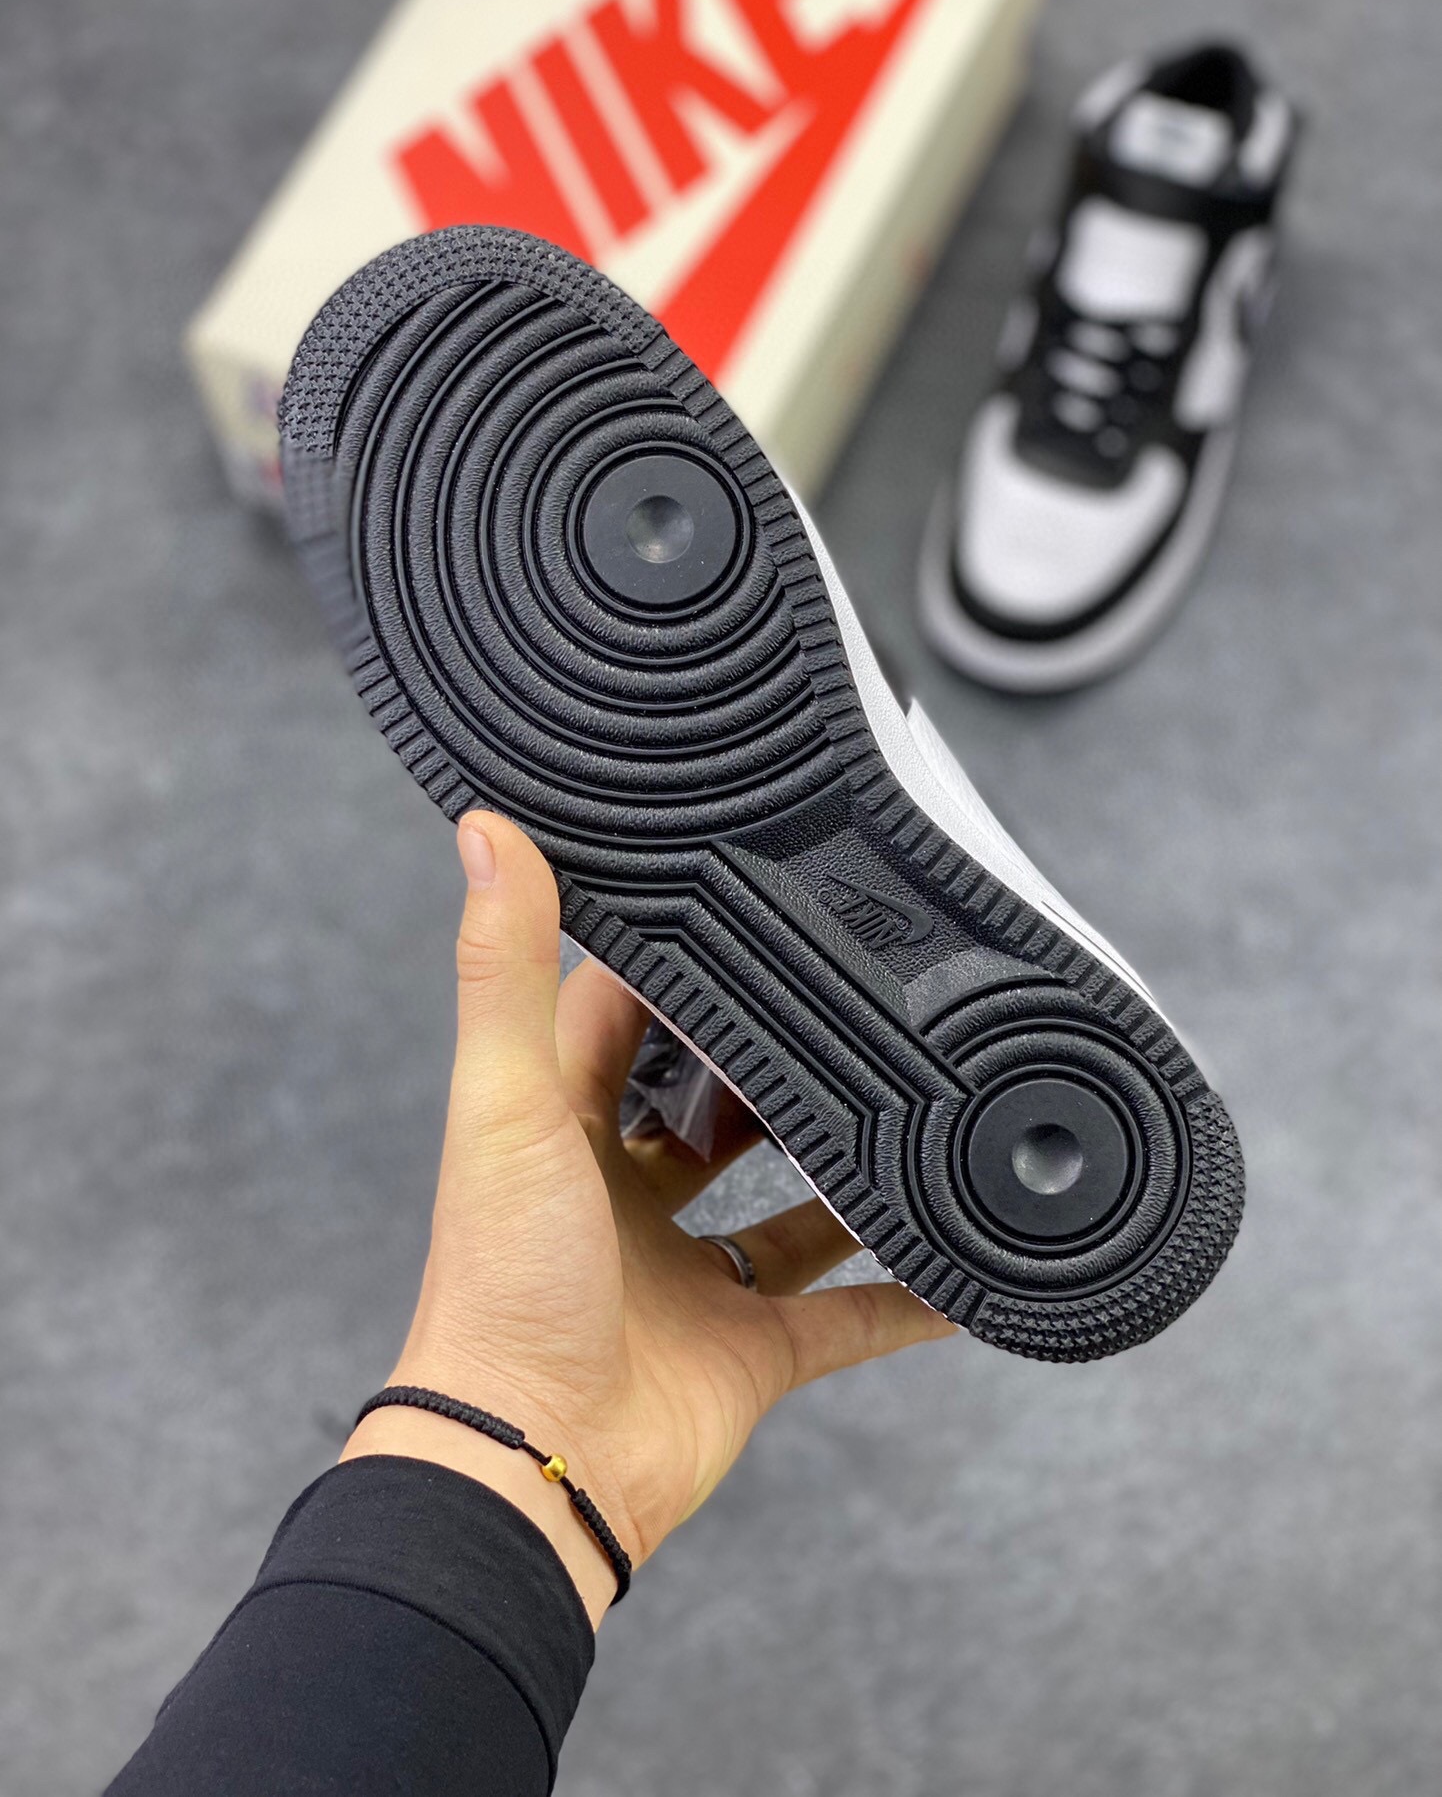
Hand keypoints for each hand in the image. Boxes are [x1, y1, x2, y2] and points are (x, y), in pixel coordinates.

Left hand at [343, 813, 953, 1622]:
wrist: (532, 1473)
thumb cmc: (499, 1282)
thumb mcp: (506, 1104)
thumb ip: (502, 968)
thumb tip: (484, 825)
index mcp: (562, 1129)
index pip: (622, 1015)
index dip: (675, 960)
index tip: (748, 897)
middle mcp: (627, 1198)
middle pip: (715, 1107)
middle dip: (778, 1059)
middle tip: (860, 996)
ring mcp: (693, 1278)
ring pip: (790, 1207)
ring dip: (847, 1166)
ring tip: (924, 1102)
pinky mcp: (751, 1353)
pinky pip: (849, 1316)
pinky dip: (908, 1294)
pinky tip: (966, 1259)